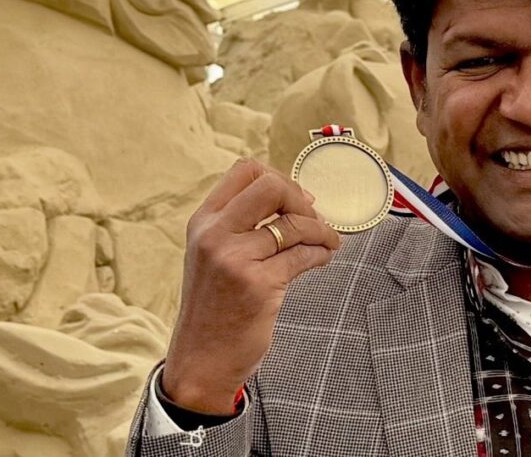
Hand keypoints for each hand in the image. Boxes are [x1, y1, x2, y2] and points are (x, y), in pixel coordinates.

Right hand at [162, 159, 340, 414]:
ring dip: (321, 231)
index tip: (294, 199)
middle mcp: (214, 235)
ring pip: (293, 223)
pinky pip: (303, 255)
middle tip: (313, 219)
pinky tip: (322, 259)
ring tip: (328, 242)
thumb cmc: (214, 307)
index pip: (245, 170)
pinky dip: (321, 253)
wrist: (201, 360)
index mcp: (203, 222)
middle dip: (301, 198)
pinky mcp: (259, 286)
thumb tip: (299, 197)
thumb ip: (242, 225)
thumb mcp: (213, 256)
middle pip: (270, 186)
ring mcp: (235, 259)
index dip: (278, 176)